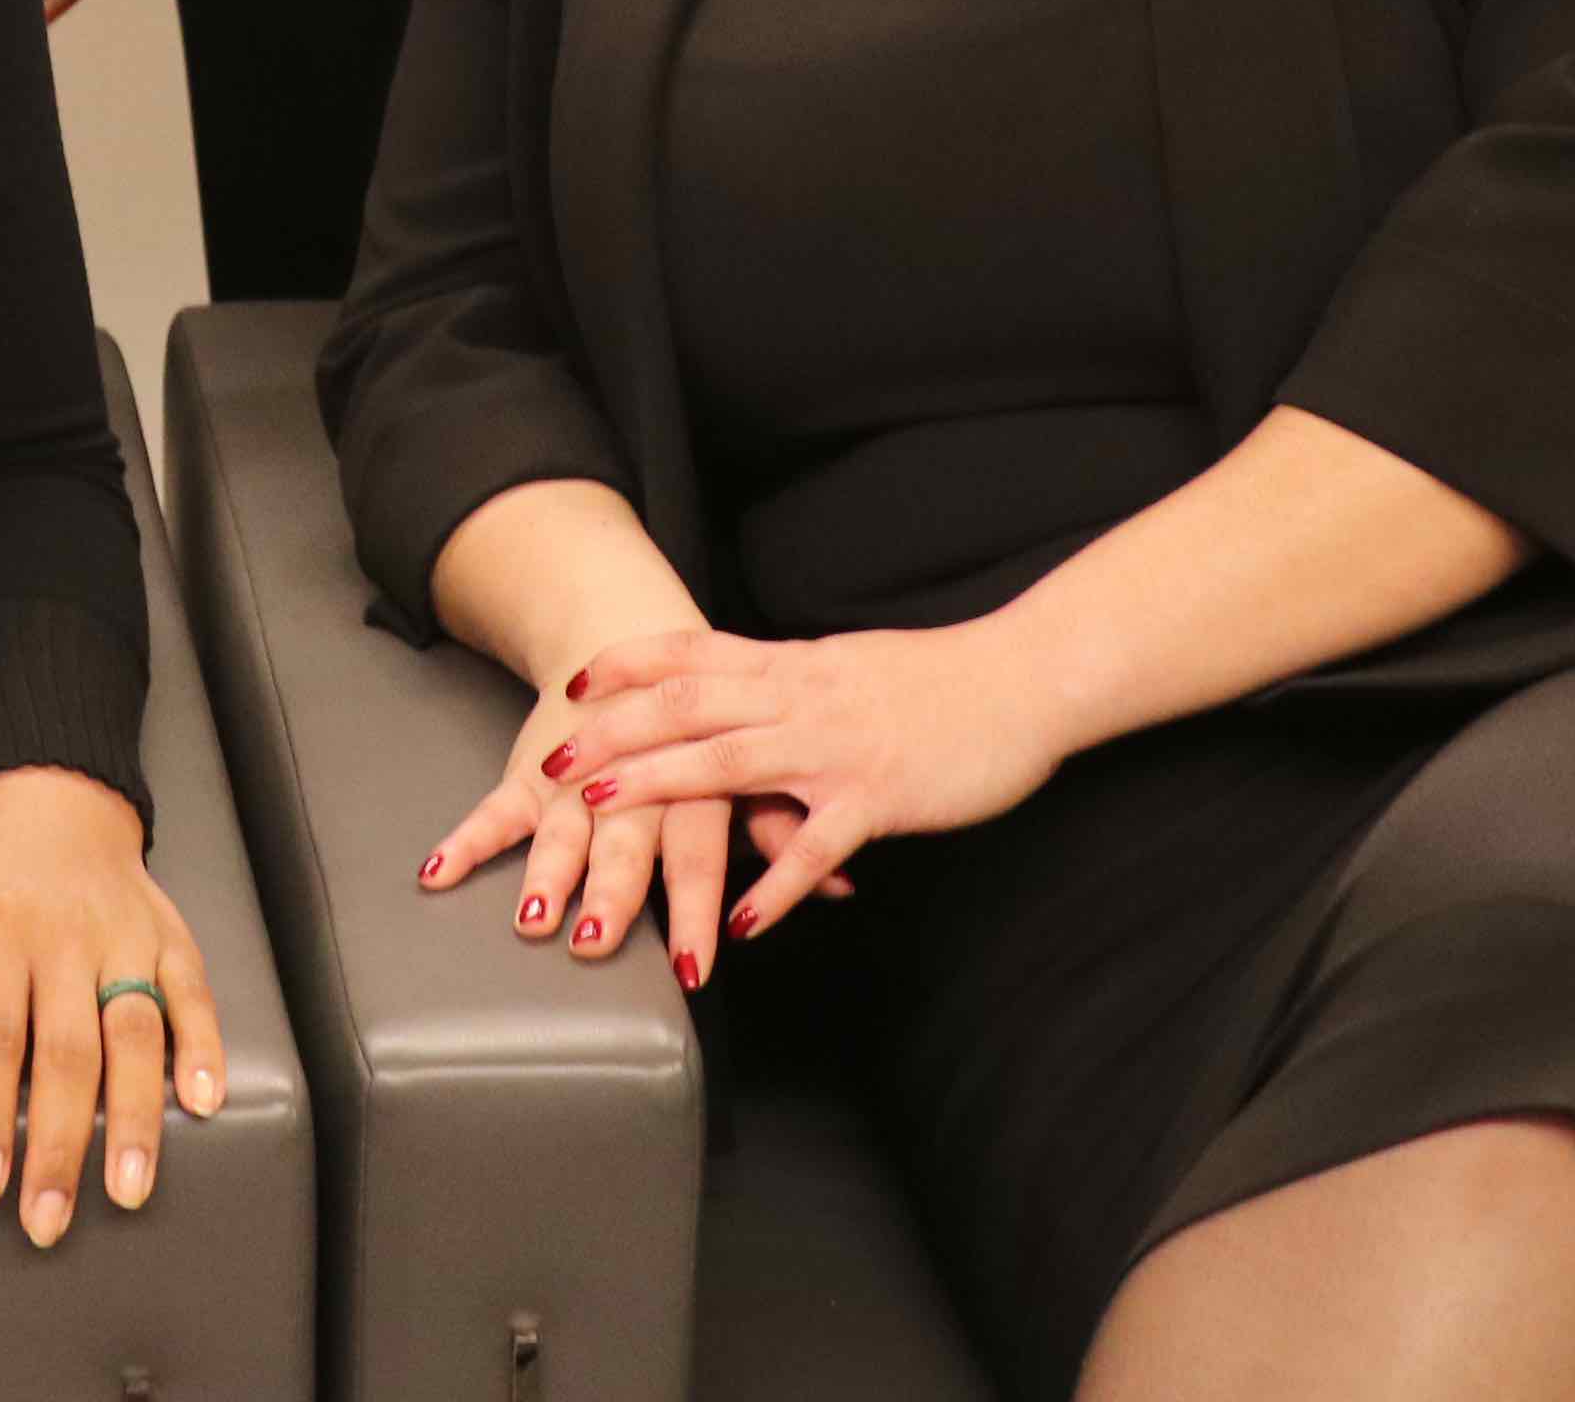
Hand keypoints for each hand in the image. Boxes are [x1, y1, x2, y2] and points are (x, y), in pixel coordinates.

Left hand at [0, 766, 224, 1248]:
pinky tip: (203, 1101)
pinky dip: (202, 1047)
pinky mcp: (168, 935)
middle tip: (50, 1217)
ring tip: (129, 1187)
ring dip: (133, 1118)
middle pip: (66, 1053)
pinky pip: (193, 993)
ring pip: (135, 1034)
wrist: (52, 790)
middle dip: (59, 1145)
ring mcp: (123, 936)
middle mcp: (64, 937)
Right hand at [418, 668, 848, 994]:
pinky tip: (437, 873)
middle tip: (597, 941)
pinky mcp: (534, 764)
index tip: (697, 967)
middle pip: (627, 842)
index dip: (700, 912)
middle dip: (613, 893)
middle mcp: (637, 780)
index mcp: (700, 781)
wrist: (627, 624)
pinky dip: (467, 837)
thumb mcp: (752, 762)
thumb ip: (787, 830)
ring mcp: (578, 771)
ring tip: (532, 916)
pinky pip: (495, 804)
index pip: (702, 855)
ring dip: (548, 871)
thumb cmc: (699, 711)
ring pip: (562, 823)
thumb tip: (848, 887)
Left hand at [548, 621, 1066, 936]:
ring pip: (729, 761)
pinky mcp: (878, 796)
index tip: (572, 682)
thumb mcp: (847, 667)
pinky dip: (776, 885)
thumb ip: (791, 683)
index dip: (627, 665)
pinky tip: (742, 923)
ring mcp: (836, 746)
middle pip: (686, 704)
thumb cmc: (939, 680)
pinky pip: (816, 845)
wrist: (1024, 680)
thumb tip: (744, 693)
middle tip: (549, 760)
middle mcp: (801, 697)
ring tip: (599, 814)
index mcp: (792, 665)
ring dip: (657, 787)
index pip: (691, 652)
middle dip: (611, 732)